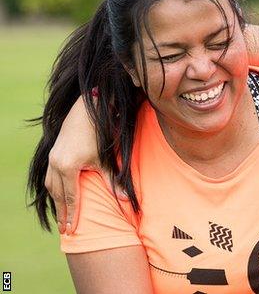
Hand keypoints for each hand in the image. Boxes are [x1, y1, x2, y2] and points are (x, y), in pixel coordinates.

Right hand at [44, 96, 100, 233]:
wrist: (87, 111)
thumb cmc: (99, 135)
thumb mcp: (106, 160)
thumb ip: (113, 181)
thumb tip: (126, 200)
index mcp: (67, 167)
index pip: (71, 197)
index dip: (72, 215)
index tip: (72, 230)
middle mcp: (55, 164)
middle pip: (58, 195)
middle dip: (61, 213)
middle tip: (64, 230)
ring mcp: (52, 158)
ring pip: (51, 186)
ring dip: (56, 201)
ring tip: (61, 216)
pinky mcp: (53, 153)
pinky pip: (50, 176)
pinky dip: (54, 188)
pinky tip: (59, 195)